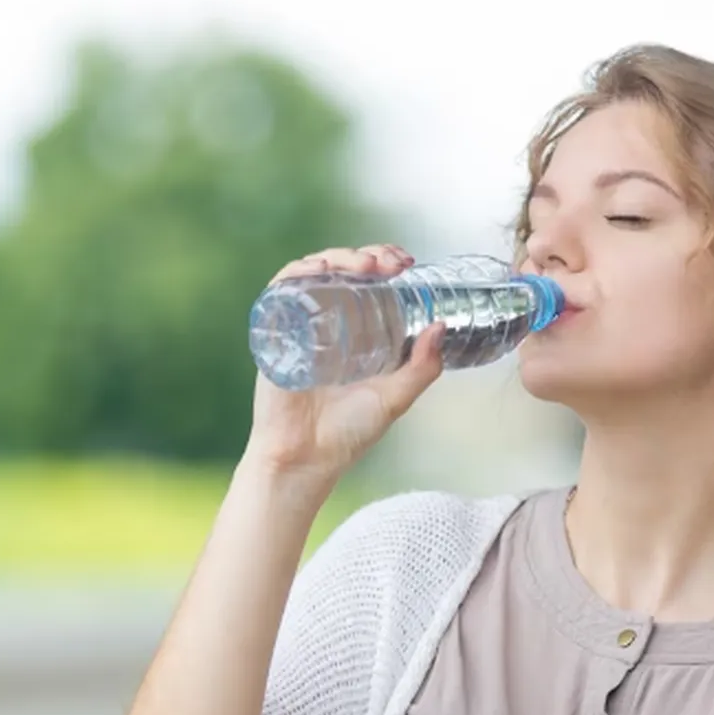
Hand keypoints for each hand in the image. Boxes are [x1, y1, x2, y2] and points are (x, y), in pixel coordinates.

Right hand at [242, 243, 444, 494]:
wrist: (306, 459)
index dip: (384, 261)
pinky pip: (280, 290)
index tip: (406, 263)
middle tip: (391, 264)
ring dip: (338, 258)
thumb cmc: (347, 434)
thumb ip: (422, 368)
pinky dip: (297, 272)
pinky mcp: (274, 333)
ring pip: (313, 272)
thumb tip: (440, 326)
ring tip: (365, 266)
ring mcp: (298, 324)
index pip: (367, 281)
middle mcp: (325, 321)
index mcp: (355, 330)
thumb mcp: (395, 398)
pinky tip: (318, 270)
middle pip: (341, 269)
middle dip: (367, 255)